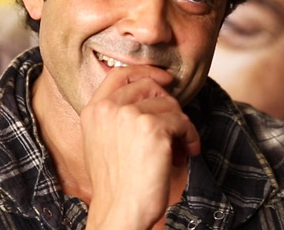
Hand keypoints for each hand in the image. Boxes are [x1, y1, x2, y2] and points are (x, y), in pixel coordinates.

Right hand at [81, 65, 200, 228]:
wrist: (120, 210)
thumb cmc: (116, 183)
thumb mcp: (102, 141)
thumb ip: (115, 116)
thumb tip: (151, 95)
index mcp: (94, 111)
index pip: (120, 73)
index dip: (145, 71)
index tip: (164, 79)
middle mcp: (110, 109)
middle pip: (150, 86)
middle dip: (168, 104)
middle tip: (174, 127)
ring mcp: (131, 117)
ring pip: (170, 105)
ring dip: (180, 126)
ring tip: (178, 147)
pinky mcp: (154, 129)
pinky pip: (183, 122)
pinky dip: (189, 137)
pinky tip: (185, 152)